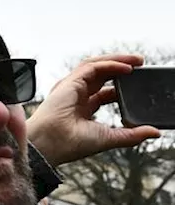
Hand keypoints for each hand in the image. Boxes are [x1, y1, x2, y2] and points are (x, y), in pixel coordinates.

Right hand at [26, 54, 160, 165]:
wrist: (50, 144)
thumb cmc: (69, 144)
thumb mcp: (109, 138)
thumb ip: (132, 135)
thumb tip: (154, 133)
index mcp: (83, 109)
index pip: (105, 93)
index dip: (122, 88)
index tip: (139, 88)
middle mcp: (76, 96)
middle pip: (102, 75)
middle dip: (122, 68)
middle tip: (141, 66)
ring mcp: (72, 87)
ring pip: (96, 66)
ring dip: (117, 60)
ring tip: (137, 61)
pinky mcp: (69, 82)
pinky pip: (92, 67)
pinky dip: (110, 65)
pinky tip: (126, 68)